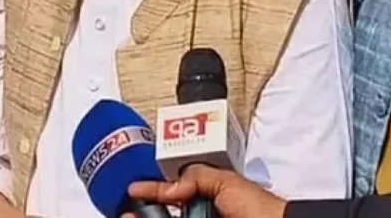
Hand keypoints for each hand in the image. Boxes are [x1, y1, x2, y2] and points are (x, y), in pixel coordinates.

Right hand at [127, 166, 286, 217]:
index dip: (153, 189)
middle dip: (148, 209)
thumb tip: (170, 188)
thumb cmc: (261, 210)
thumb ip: (196, 176)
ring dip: (150, 217)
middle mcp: (206, 213)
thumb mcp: (227, 182)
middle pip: (169, 212)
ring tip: (130, 217)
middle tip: (128, 210)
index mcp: (210, 196)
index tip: (134, 190)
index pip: (174, 191)